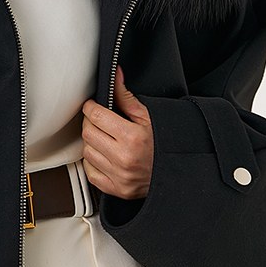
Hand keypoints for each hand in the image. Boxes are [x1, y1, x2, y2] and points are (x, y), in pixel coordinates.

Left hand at [81, 66, 154, 199]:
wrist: (178, 173)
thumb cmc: (165, 144)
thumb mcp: (148, 117)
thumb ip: (126, 97)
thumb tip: (114, 77)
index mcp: (132, 137)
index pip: (96, 116)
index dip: (91, 107)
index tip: (93, 106)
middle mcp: (124, 158)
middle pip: (88, 133)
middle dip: (90, 123)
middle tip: (99, 121)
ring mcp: (119, 176)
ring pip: (87, 152)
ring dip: (92, 143)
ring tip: (105, 139)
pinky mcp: (117, 189)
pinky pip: (90, 173)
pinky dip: (93, 163)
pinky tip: (104, 156)